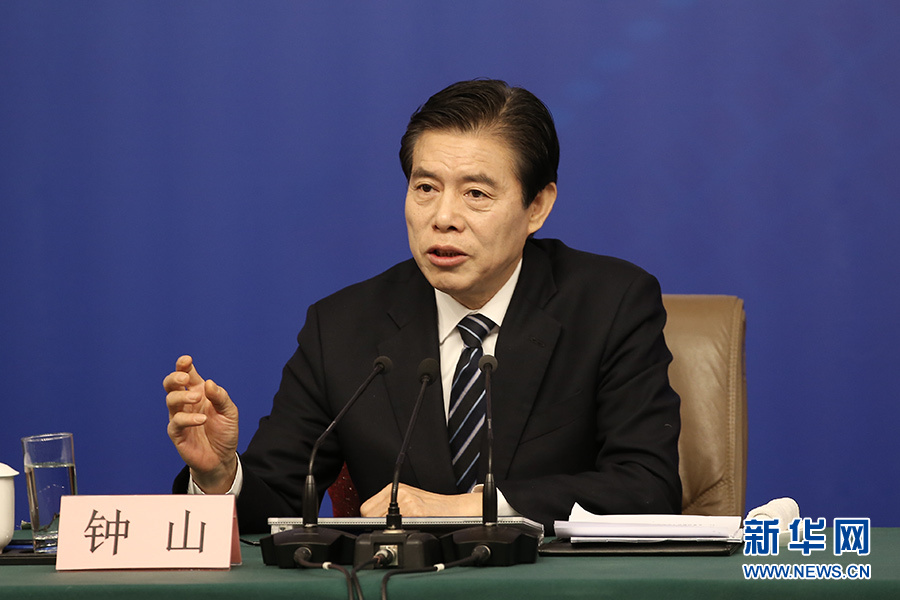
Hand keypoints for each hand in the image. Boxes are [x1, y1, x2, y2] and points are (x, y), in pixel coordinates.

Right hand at [163, 355, 238, 493]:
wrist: (222, 458)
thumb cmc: (225, 431)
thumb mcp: (230, 412)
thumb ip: (221, 397)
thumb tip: (209, 383)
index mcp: (198, 392)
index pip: (187, 374)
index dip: (183, 365)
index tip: (187, 360)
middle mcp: (186, 403)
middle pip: (171, 385)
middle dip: (174, 377)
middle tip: (185, 377)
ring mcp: (179, 417)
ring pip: (171, 400)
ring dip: (182, 396)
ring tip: (197, 398)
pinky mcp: (177, 433)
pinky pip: (176, 422)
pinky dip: (188, 418)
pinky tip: (202, 420)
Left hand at [360, 483, 481, 517]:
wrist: (454, 509)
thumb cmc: (432, 508)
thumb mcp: (407, 501)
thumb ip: (389, 508)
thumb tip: (370, 523)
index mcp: (393, 489)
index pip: (366, 507)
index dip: (369, 520)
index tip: (372, 526)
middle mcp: (398, 492)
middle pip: (369, 515)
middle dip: (376, 525)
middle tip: (389, 527)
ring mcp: (406, 501)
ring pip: (380, 522)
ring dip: (388, 529)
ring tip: (401, 527)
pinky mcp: (415, 511)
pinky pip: (396, 526)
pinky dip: (399, 531)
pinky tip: (408, 528)